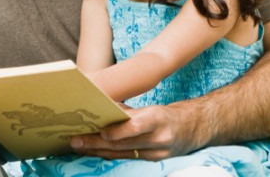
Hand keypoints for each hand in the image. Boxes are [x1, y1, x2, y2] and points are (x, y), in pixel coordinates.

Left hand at [70, 103, 201, 160]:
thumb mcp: (151, 108)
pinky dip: (109, 154)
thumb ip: (128, 111)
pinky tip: (95, 151)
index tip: (97, 130)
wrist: (194, 129)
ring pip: (122, 153)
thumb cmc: (167, 114)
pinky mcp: (153, 161)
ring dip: (98, 151)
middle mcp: (159, 138)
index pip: (135, 126)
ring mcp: (156, 153)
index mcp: (159, 118)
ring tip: (79, 146)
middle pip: (123, 144)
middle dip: (97, 143)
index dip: (116, 131)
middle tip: (75, 140)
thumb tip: (102, 108)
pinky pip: (127, 158)